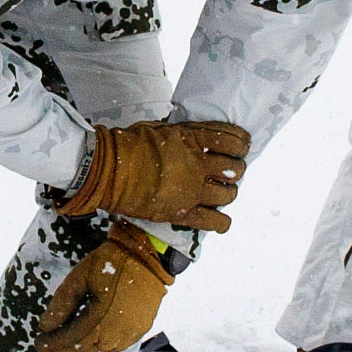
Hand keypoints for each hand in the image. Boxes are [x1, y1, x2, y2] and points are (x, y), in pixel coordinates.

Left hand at [32, 224, 177, 351]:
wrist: (148, 255)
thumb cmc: (111, 262)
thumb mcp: (80, 278)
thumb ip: (62, 304)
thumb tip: (45, 325)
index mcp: (101, 320)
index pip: (71, 339)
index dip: (53, 342)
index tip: (38, 342)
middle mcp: (117, 334)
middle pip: (85, 347)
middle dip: (65, 345)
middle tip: (49, 340)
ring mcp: (131, 334)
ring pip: (100, 348)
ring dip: (83, 344)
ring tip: (68, 336)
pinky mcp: (141, 329)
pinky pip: (116, 343)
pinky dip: (100, 341)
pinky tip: (91, 332)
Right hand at [62, 119, 247, 230]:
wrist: (108, 170)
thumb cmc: (128, 145)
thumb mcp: (160, 128)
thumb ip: (183, 135)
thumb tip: (194, 137)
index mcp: (192, 140)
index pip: (231, 139)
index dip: (242, 143)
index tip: (243, 145)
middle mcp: (197, 165)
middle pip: (234, 169)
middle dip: (235, 170)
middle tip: (229, 171)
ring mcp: (192, 191)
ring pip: (228, 195)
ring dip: (229, 193)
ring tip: (223, 192)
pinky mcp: (182, 212)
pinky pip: (213, 221)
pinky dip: (222, 222)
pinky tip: (223, 221)